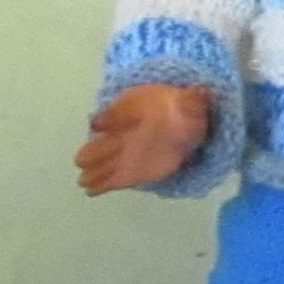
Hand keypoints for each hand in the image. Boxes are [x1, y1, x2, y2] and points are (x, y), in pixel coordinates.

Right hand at [74, 85, 210, 193]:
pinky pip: (114, 178)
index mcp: (138, 109)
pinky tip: (91, 191)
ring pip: (105, 161)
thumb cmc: (183, 110)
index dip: (109, 118)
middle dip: (95, 151)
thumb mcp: (192, 102)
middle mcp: (127, 132)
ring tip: (82, 181)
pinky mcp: (132, 171)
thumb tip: (202, 91)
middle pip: (106, 142)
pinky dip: (102, 185)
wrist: (183, 122)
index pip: (121, 112)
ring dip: (94, 170)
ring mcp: (127, 153)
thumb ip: (194, 99)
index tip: (97, 124)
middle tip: (81, 160)